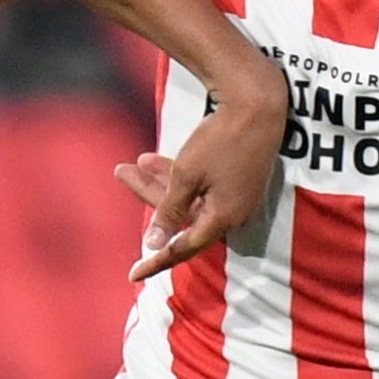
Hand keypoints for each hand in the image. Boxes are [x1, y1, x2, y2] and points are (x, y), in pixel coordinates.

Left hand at [114, 71, 284, 281]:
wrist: (258, 104)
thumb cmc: (221, 140)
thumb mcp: (187, 176)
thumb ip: (169, 212)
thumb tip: (154, 245)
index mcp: (221, 218)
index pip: (182, 248)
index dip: (155, 261)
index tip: (132, 275)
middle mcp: (230, 213)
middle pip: (180, 217)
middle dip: (147, 195)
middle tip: (120, 171)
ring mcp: (233, 196)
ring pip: (188, 198)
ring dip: (159, 183)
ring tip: (133, 163)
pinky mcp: (234, 179)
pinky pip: (200, 187)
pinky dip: (177, 176)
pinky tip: (153, 161)